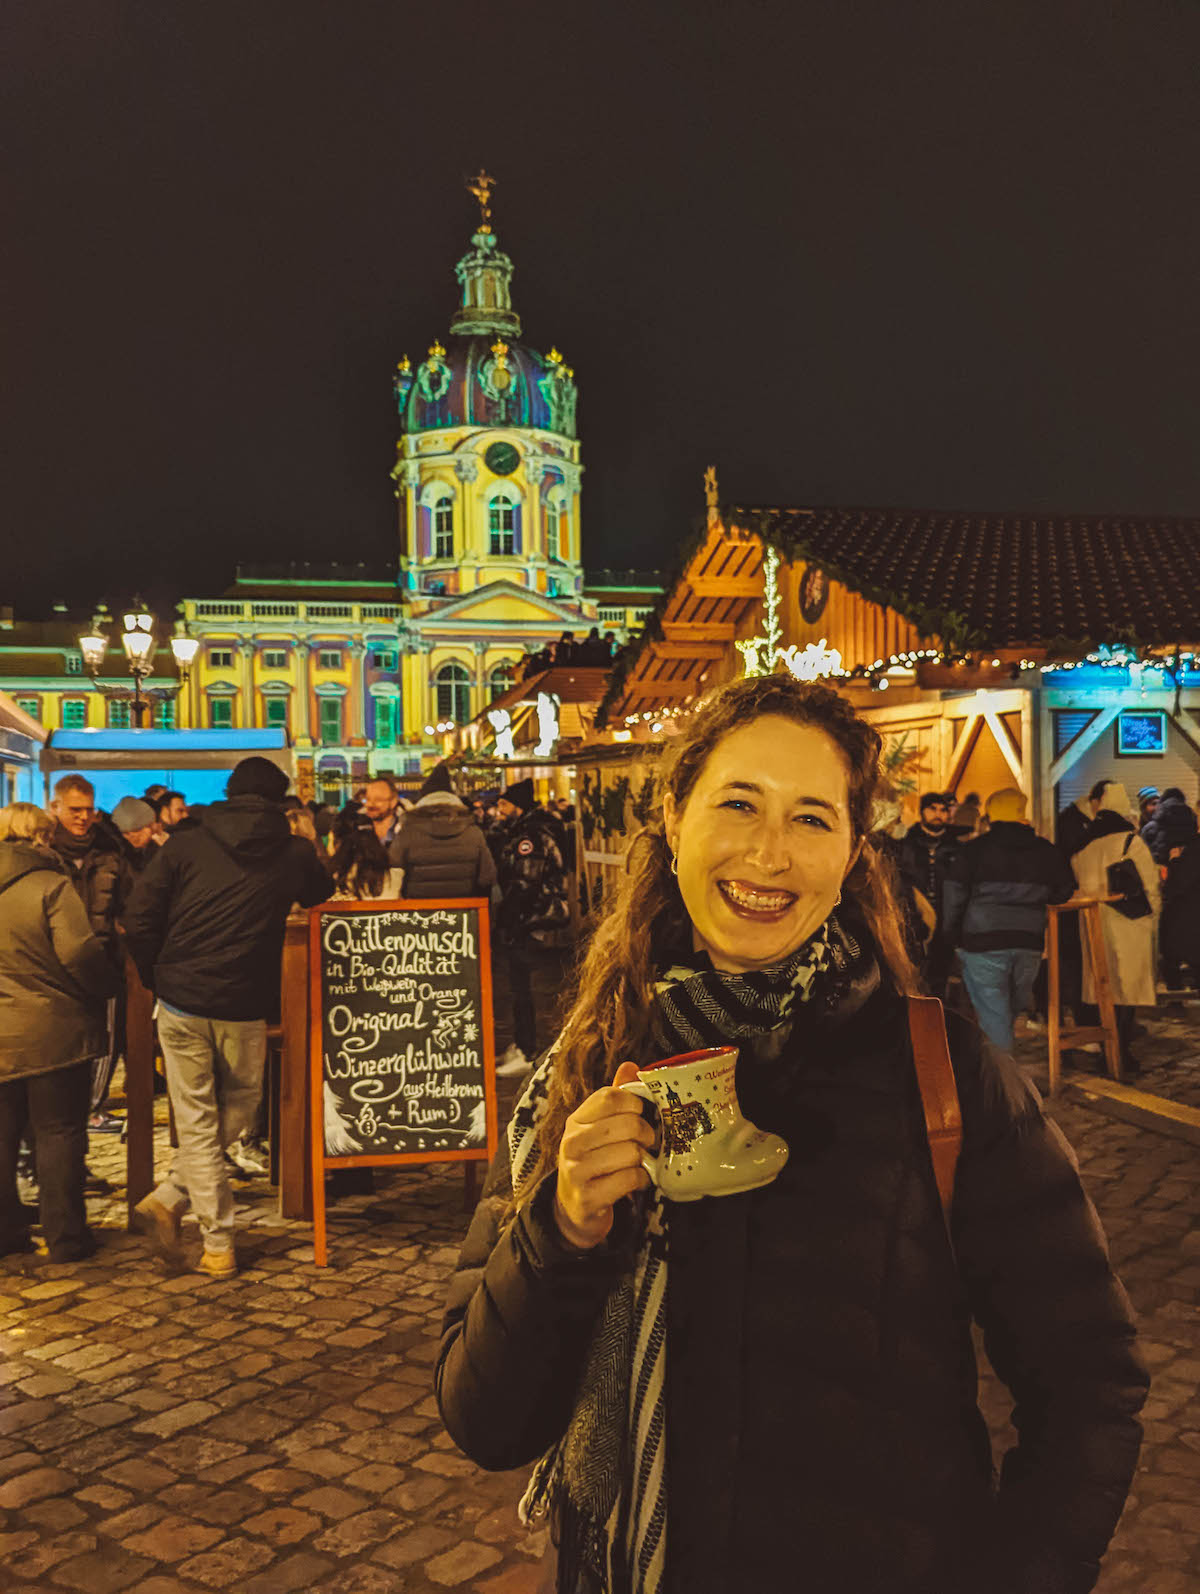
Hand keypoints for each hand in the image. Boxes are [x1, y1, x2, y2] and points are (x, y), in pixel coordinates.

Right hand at [553, 1061, 653, 1249]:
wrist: (574, 1208)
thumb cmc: (593, 1161)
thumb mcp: (599, 1128)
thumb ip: (615, 1099)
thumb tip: (630, 1065)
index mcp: (576, 1120)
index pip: (611, 1097)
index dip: (635, 1104)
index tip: (640, 1114)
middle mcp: (572, 1142)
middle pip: (628, 1124)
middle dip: (646, 1134)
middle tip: (644, 1143)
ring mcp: (577, 1170)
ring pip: (632, 1153)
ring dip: (643, 1161)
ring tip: (637, 1163)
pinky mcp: (588, 1196)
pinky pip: (630, 1179)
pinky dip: (641, 1181)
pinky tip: (635, 1182)